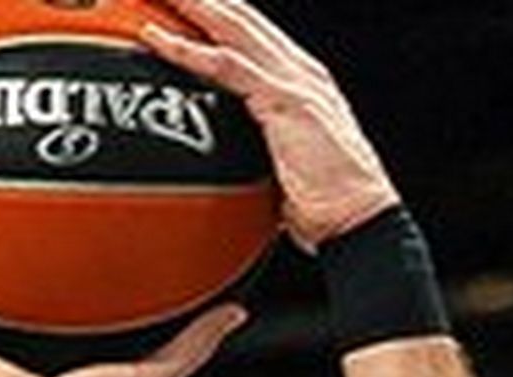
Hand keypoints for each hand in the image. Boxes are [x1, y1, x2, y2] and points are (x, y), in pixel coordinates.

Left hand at [142, 0, 398, 250]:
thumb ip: (256, 149)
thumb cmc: (326, 203)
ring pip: (233, 29)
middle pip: (243, 20)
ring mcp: (294, 82)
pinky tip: (155, 39)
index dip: (221, 14)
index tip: (186, 3)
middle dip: (205, 0)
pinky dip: (187, 50)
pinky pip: (226, 66)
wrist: (357, 219)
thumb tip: (221, 162)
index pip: (253, 36)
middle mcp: (300, 72)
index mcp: (301, 83)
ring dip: (193, 6)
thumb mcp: (282, 166)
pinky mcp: (284, 100)